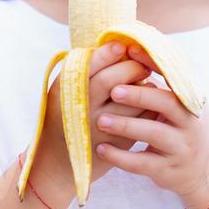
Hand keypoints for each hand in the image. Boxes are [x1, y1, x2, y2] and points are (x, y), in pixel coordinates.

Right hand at [29, 41, 157, 200]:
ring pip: (133, 100)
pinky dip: (150, 106)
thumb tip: (116, 46)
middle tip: (141, 65)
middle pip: (115, 80)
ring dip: (145, 87)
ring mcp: (102, 129)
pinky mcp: (119, 144)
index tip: (122, 46)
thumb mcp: (63, 93)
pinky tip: (148, 101)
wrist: (58, 162)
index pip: (92, 66)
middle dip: (133, 67)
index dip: (109, 53)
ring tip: (146, 81)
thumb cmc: (63, 117)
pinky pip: (143, 118)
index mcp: (66, 93)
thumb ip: (84, 72)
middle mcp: (84, 110)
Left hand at [94, 44, 208, 208]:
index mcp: (191, 101)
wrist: (207, 172)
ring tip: (101, 121)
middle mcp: (190, 122)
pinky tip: (102, 149)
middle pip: (167, 104)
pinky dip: (121, 157)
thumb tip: (130, 52)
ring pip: (154, 134)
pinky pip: (143, 163)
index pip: (173, 76)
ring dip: (126, 126)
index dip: (152, 61)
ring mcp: (181, 148)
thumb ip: (163, 87)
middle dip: (139, 96)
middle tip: (114, 90)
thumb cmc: (184, 130)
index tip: (129, 50)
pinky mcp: (169, 171)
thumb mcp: (182, 107)